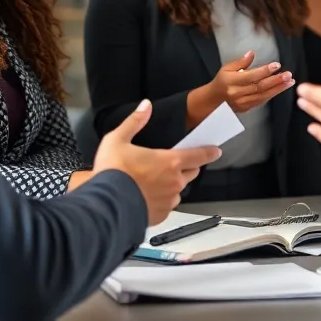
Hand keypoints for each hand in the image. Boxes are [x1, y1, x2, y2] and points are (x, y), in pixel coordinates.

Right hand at [93, 100, 221, 224]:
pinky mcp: (160, 216)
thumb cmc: (112, 172)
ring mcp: (169, 201)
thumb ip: (135, 121)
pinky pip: (167, 206)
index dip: (209, 152)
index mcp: (170, 162)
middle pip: (191, 173)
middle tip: (174, 164)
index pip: (198, 155)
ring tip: (154, 182)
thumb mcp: (118, 139)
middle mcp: (175, 182)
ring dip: (173, 186)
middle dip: (188, 167)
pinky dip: (161, 201)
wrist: (104, 205)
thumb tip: (145, 105)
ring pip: (179, 191)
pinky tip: (146, 198)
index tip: (216, 151)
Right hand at [209, 50, 294, 112]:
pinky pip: (261, 101)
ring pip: (263, 95)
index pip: (251, 76)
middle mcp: (237, 93)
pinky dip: (272, 94)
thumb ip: (240, 62)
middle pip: (260, 87)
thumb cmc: (222, 81)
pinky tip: (281, 88)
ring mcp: (242, 102)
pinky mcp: (246, 108)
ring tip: (289, 82)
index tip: (277, 65)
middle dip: (276, 81)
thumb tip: (251, 53)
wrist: (213, 100)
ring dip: (278, 89)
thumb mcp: (227, 68)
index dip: (265, 71)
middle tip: (288, 74)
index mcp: (232, 81)